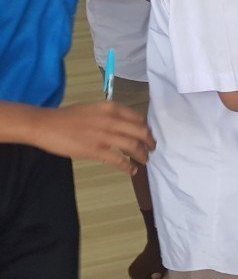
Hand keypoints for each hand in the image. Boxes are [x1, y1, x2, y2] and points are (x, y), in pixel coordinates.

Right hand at [30, 102, 154, 173]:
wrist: (45, 125)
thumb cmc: (67, 117)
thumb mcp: (94, 109)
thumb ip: (110, 116)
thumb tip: (125, 126)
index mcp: (112, 108)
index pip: (139, 119)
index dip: (147, 129)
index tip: (149, 136)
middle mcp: (112, 120)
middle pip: (141, 132)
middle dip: (150, 142)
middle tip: (152, 150)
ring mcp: (105, 136)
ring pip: (134, 146)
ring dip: (142, 155)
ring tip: (145, 160)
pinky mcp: (97, 150)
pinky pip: (120, 160)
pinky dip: (129, 166)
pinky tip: (132, 170)